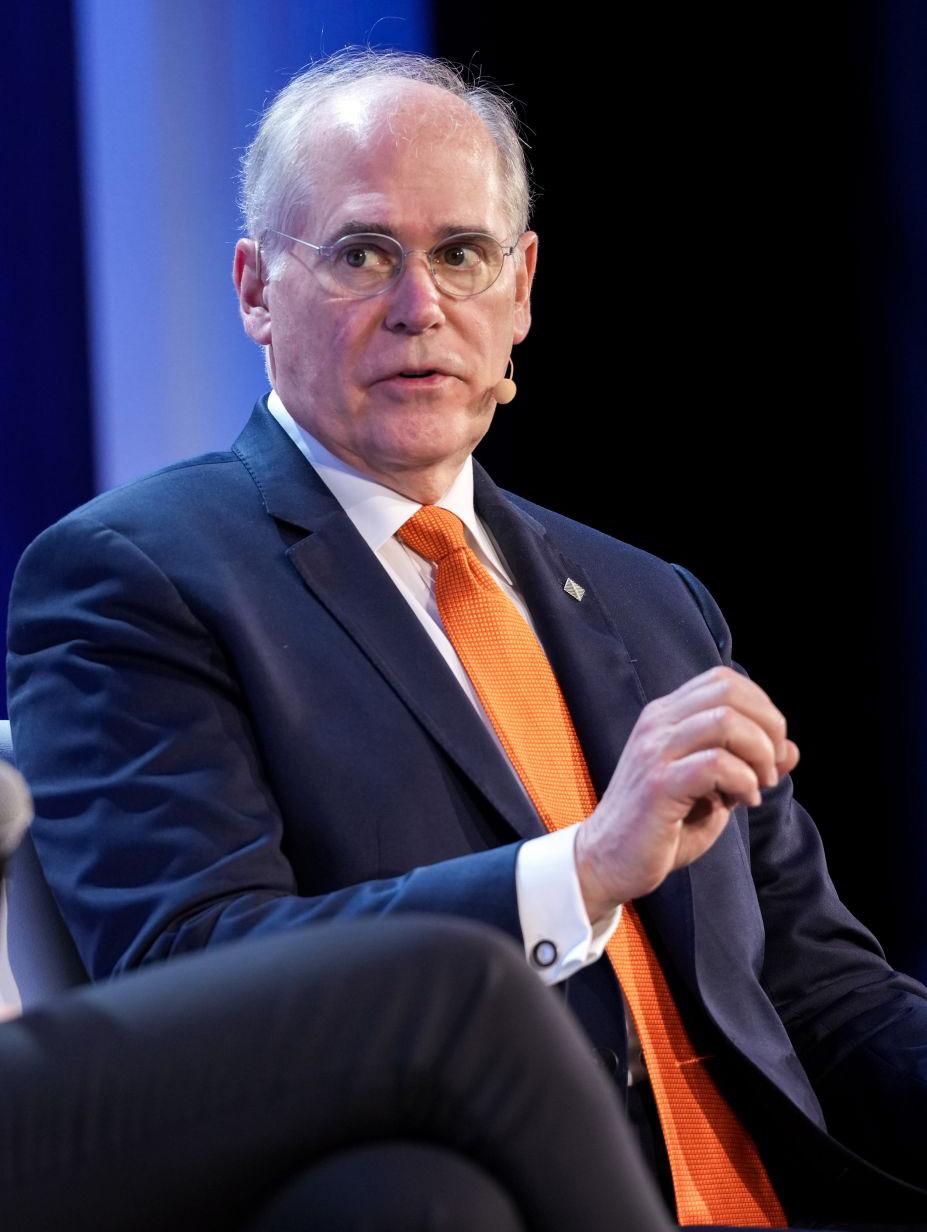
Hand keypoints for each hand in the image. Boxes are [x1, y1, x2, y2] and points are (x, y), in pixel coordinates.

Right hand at [574, 666, 798, 918]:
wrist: (608, 861)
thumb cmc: (662, 827)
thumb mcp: (714, 791)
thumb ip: (748, 766)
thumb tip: (791, 750)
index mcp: (666, 717)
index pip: (724, 680)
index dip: (762, 708)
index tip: (769, 749)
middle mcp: (657, 724)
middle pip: (728, 691)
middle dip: (768, 727)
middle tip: (770, 768)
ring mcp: (654, 751)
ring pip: (725, 721)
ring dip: (758, 754)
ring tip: (759, 786)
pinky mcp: (657, 784)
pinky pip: (715, 764)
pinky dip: (743, 782)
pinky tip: (742, 802)